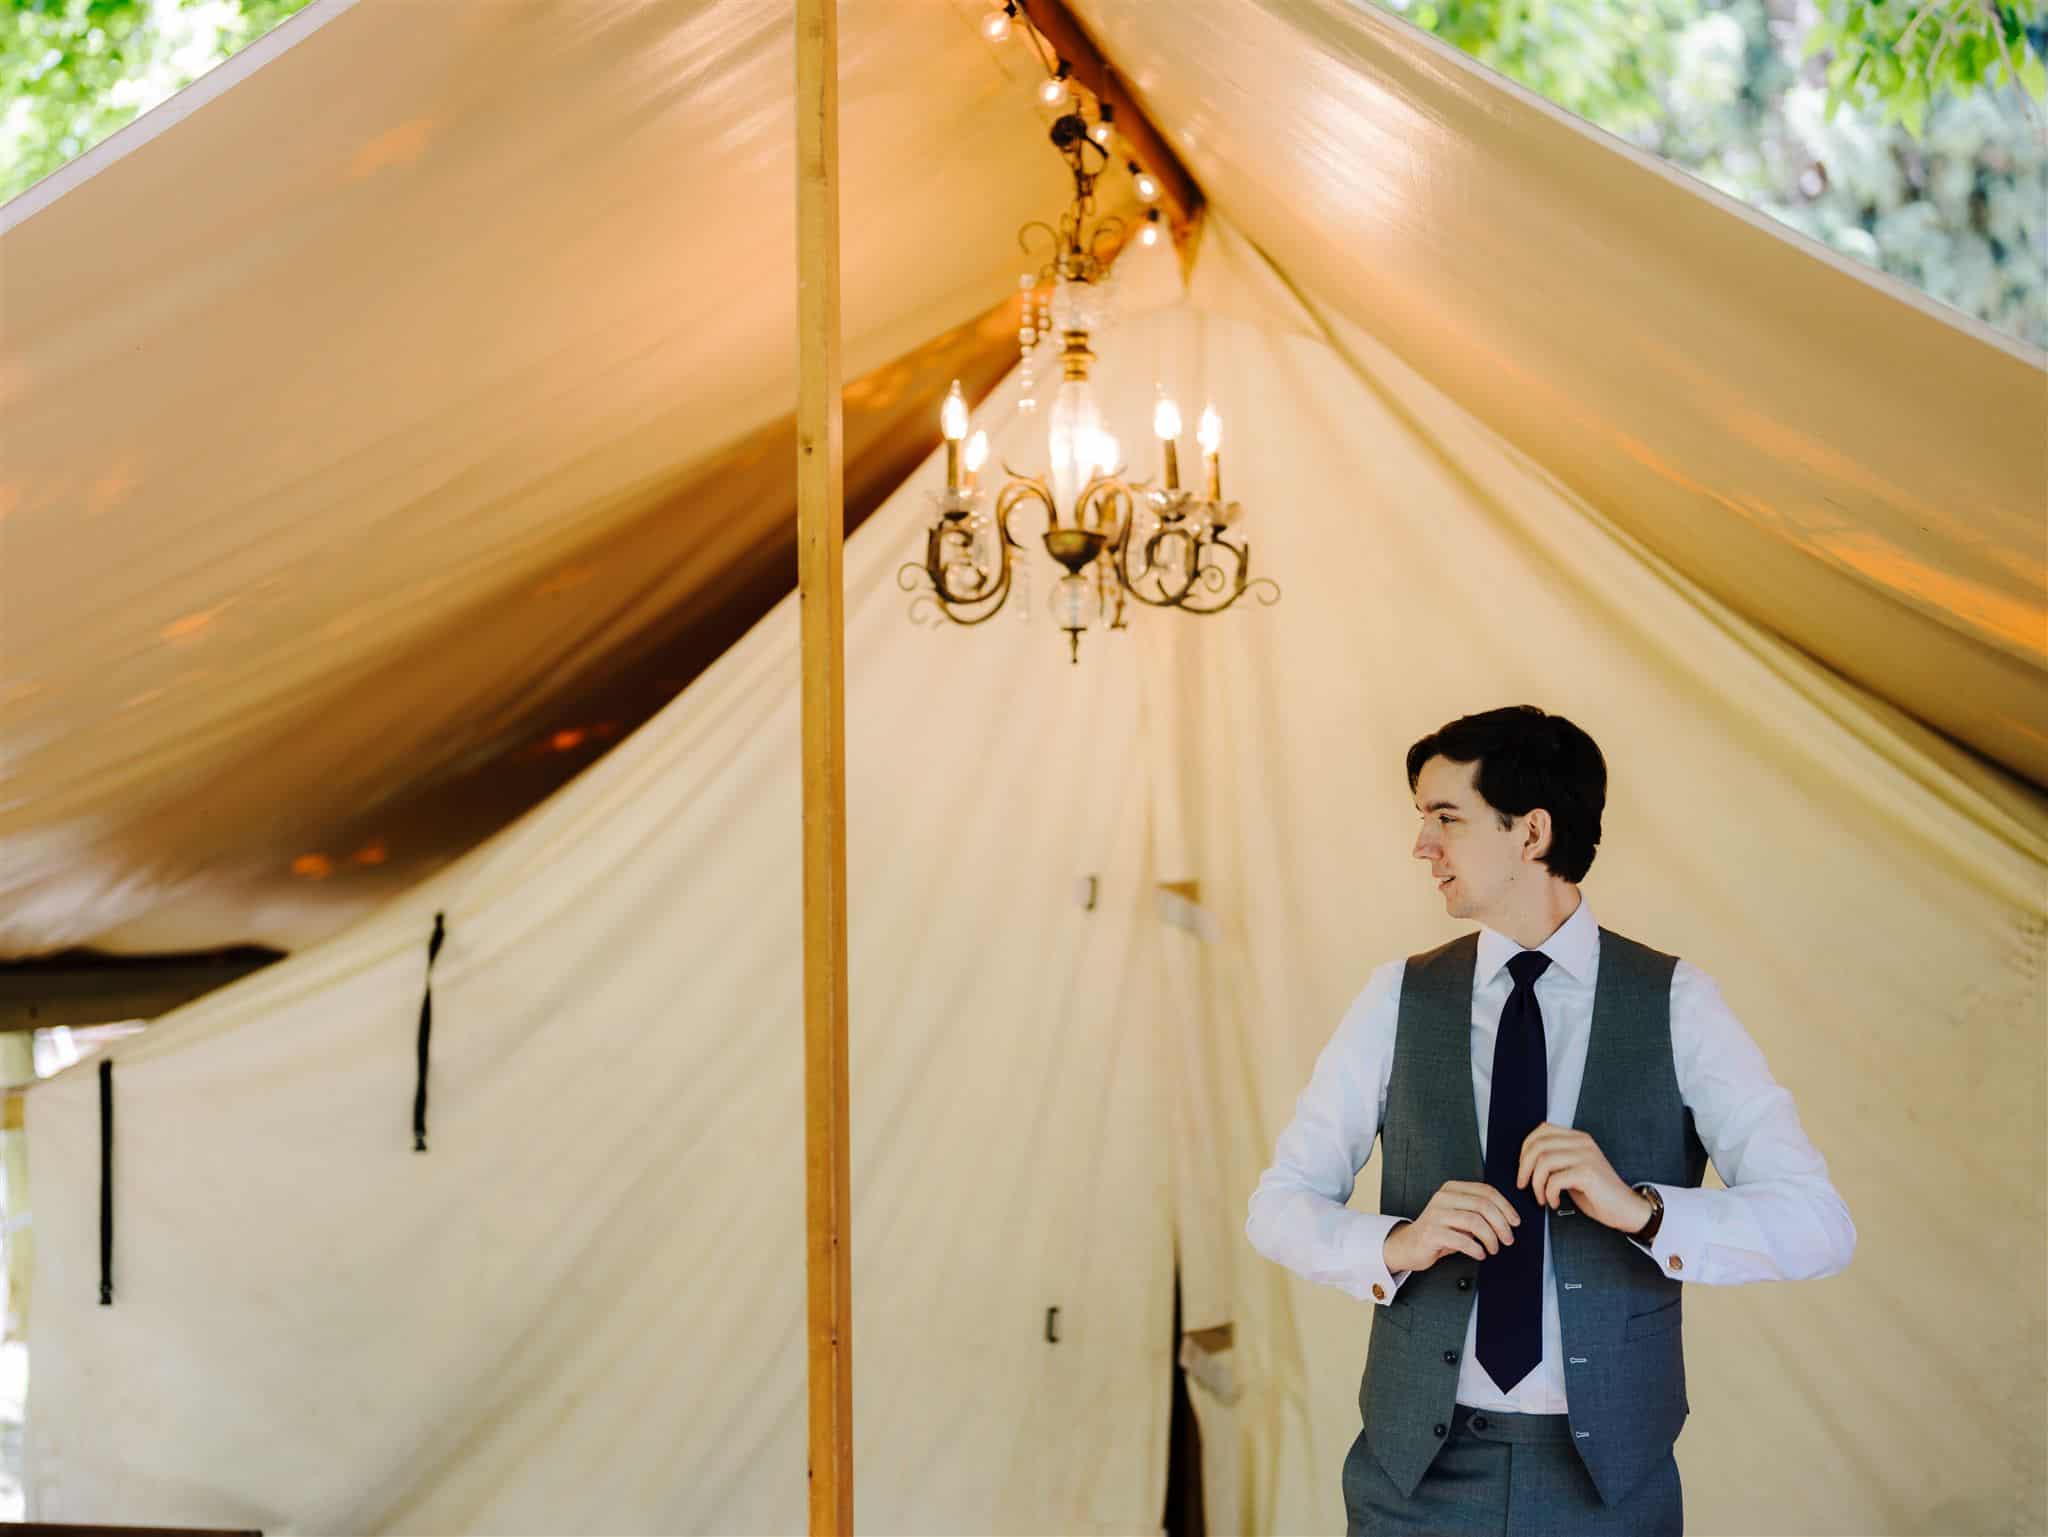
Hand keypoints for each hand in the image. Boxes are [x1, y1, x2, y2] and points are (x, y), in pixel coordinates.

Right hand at [1382, 1180, 1520, 1273]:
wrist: (1408, 1246)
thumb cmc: (1438, 1232)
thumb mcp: (1458, 1216)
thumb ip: (1477, 1212)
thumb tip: (1507, 1219)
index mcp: (1452, 1189)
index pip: (1486, 1191)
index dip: (1506, 1207)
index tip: (1515, 1222)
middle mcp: (1443, 1198)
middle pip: (1483, 1206)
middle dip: (1501, 1225)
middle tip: (1508, 1239)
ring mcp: (1436, 1215)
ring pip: (1475, 1222)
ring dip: (1490, 1238)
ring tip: (1493, 1249)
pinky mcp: (1431, 1233)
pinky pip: (1462, 1240)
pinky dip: (1476, 1249)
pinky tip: (1480, 1254)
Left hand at [1516, 1122, 1654, 1233]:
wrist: (1626, 1209)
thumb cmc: (1597, 1193)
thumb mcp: (1573, 1170)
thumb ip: (1556, 1159)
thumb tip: (1526, 1160)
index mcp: (1578, 1138)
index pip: (1542, 1130)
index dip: (1526, 1149)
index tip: (1523, 1168)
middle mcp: (1582, 1143)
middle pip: (1538, 1145)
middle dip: (1524, 1167)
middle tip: (1524, 1184)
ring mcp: (1586, 1156)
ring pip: (1543, 1162)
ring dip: (1536, 1184)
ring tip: (1541, 1197)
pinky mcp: (1588, 1173)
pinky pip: (1554, 1180)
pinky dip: (1548, 1194)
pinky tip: (1554, 1202)